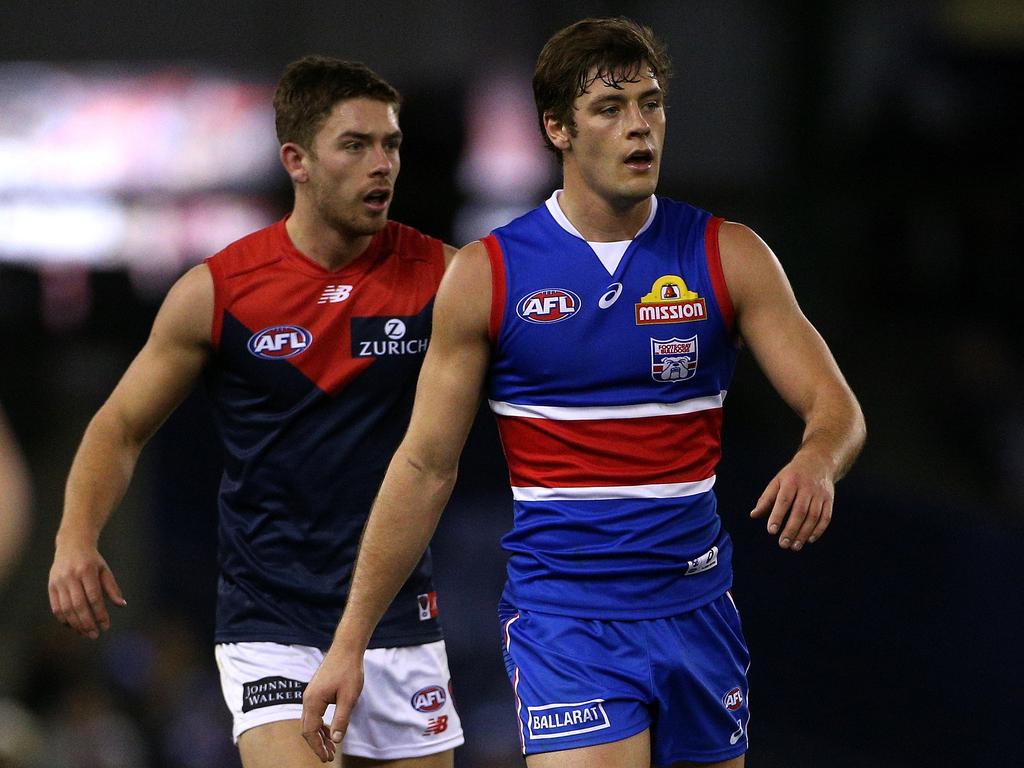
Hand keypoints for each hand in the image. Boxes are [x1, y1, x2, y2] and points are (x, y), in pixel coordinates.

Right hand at [48, 541, 125, 638]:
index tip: (106, 626)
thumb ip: (112, 588)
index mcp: (87, 571)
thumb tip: (122, 605)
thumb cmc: (92, 560)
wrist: (72, 544)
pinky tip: (73, 626)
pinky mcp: (51, 586)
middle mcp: (71, 576)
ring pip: (66, 608)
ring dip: (75, 624)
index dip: (100, 613)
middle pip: (78, 605)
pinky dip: (64, 619)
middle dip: (87, 622)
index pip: (94, 597)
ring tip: (85, 633)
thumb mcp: (105, 570)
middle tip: (95, 635)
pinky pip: (56, 607)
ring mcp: (59, 581)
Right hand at [301, 646, 364, 762]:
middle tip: (329, 757)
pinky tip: (329, 730)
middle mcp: (307, 699)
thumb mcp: (349, 698)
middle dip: (317, 744)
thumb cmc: (349, 670)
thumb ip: (341, 719)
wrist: (346, 648)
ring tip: (331, 747)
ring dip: (319, 735)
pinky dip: (320, 724)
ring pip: (310, 721)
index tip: (327, 759)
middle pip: (307, 728)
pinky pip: (314, 713)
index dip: (317, 747)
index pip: (310, 732)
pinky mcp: (316, 691)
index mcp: (313, 702)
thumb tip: (335, 740)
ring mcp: (310, 694)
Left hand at [750, 450, 834, 550]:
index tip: (771, 531)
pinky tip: (809, 539)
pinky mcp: (830, 500)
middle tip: (783, 544)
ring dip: (804, 533)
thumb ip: (766, 499)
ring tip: (794, 546)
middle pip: (800, 511)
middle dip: (791, 529)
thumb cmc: (793, 475)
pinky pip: (826, 517)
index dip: (777, 516)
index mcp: (791, 481)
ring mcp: (820, 494)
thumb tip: (754, 515)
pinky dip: (819, 530)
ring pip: (813, 516)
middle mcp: (807, 488)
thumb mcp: (777, 481)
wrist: (818, 462)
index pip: (784, 500)